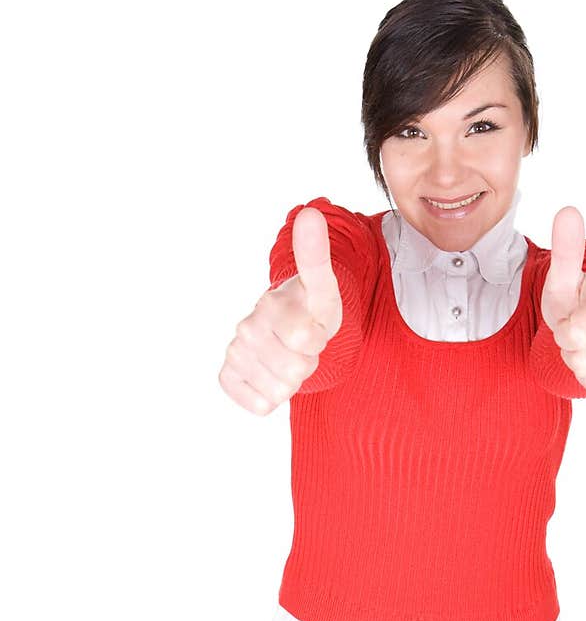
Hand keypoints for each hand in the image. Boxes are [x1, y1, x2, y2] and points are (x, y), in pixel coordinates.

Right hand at [218, 207, 343, 414]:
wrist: (289, 330)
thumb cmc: (310, 310)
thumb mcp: (323, 288)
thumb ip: (316, 258)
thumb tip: (312, 214)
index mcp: (270, 305)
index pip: (306, 339)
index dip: (319, 339)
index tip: (315, 326)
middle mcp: (246, 328)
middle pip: (295, 371)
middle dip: (307, 363)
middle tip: (303, 346)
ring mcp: (236, 353)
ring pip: (280, 391)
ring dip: (292, 381)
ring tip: (289, 358)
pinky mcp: (228, 377)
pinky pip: (260, 405)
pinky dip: (271, 398)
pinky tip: (271, 375)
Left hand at [540, 206, 585, 406]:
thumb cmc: (573, 306)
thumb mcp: (561, 283)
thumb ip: (565, 252)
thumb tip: (568, 211)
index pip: (573, 335)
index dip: (562, 334)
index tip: (566, 324)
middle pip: (581, 363)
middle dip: (570, 355)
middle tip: (575, 340)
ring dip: (583, 373)